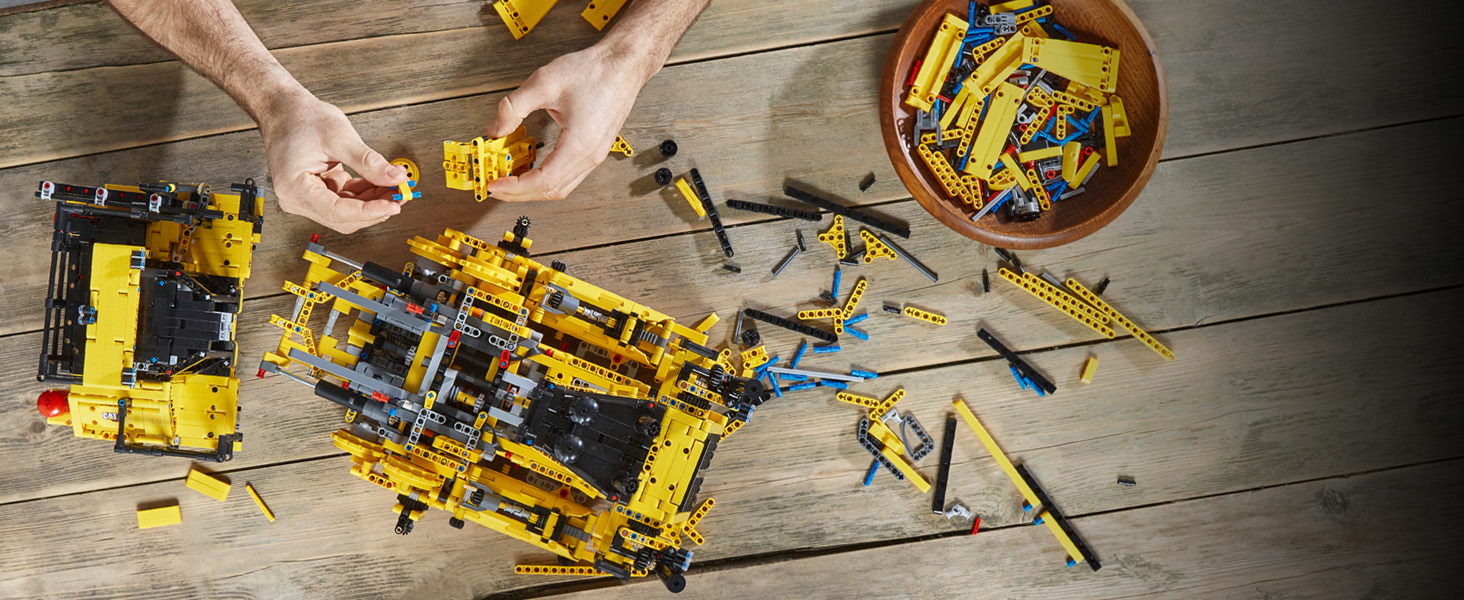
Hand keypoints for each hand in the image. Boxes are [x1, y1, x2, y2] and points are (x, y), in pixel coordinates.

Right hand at [258, 93, 407, 232]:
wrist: (283, 109)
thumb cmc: (300, 118)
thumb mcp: (340, 137)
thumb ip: (369, 162)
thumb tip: (395, 177)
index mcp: (295, 189)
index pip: (338, 212)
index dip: (370, 211)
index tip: (393, 205)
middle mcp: (297, 198)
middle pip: (343, 218)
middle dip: (374, 208)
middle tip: (399, 196)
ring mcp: (307, 197)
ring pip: (347, 211)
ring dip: (372, 202)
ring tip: (393, 187)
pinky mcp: (317, 191)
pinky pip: (345, 200)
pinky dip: (364, 194)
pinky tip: (380, 183)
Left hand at [484, 43, 650, 201]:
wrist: (623, 64)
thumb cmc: (594, 71)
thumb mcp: (543, 83)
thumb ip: (513, 107)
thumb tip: (495, 130)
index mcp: (580, 143)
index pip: (543, 181)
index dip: (515, 188)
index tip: (495, 185)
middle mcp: (591, 155)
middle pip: (552, 190)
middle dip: (519, 193)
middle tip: (496, 186)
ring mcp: (596, 155)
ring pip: (561, 186)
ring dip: (533, 187)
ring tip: (510, 178)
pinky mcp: (595, 150)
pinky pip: (569, 175)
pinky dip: (546, 178)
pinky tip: (532, 166)